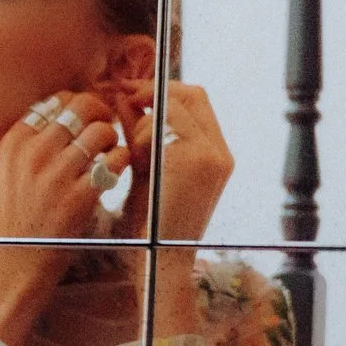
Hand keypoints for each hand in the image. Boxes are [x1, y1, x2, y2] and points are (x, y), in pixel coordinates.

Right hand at [0, 91, 126, 242]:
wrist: (18, 256)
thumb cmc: (24, 208)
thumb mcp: (16, 165)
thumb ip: (39, 136)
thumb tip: (77, 106)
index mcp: (17, 140)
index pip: (60, 99)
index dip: (81, 105)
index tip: (88, 120)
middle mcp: (34, 152)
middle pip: (82, 107)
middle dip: (101, 114)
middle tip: (105, 130)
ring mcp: (56, 175)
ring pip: (102, 131)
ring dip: (113, 140)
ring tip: (107, 155)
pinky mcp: (78, 198)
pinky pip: (114, 161)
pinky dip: (121, 162)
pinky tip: (113, 172)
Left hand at [117, 81, 232, 244]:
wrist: (160, 257)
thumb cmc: (150, 220)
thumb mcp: (147, 167)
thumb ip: (140, 131)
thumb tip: (124, 96)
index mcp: (216, 154)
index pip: (197, 101)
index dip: (164, 88)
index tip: (132, 91)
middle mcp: (221, 152)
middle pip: (193, 94)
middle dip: (156, 89)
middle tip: (125, 95)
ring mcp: (212, 154)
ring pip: (175, 105)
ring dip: (146, 118)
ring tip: (134, 150)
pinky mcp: (196, 159)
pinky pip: (163, 124)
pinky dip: (144, 134)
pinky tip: (137, 158)